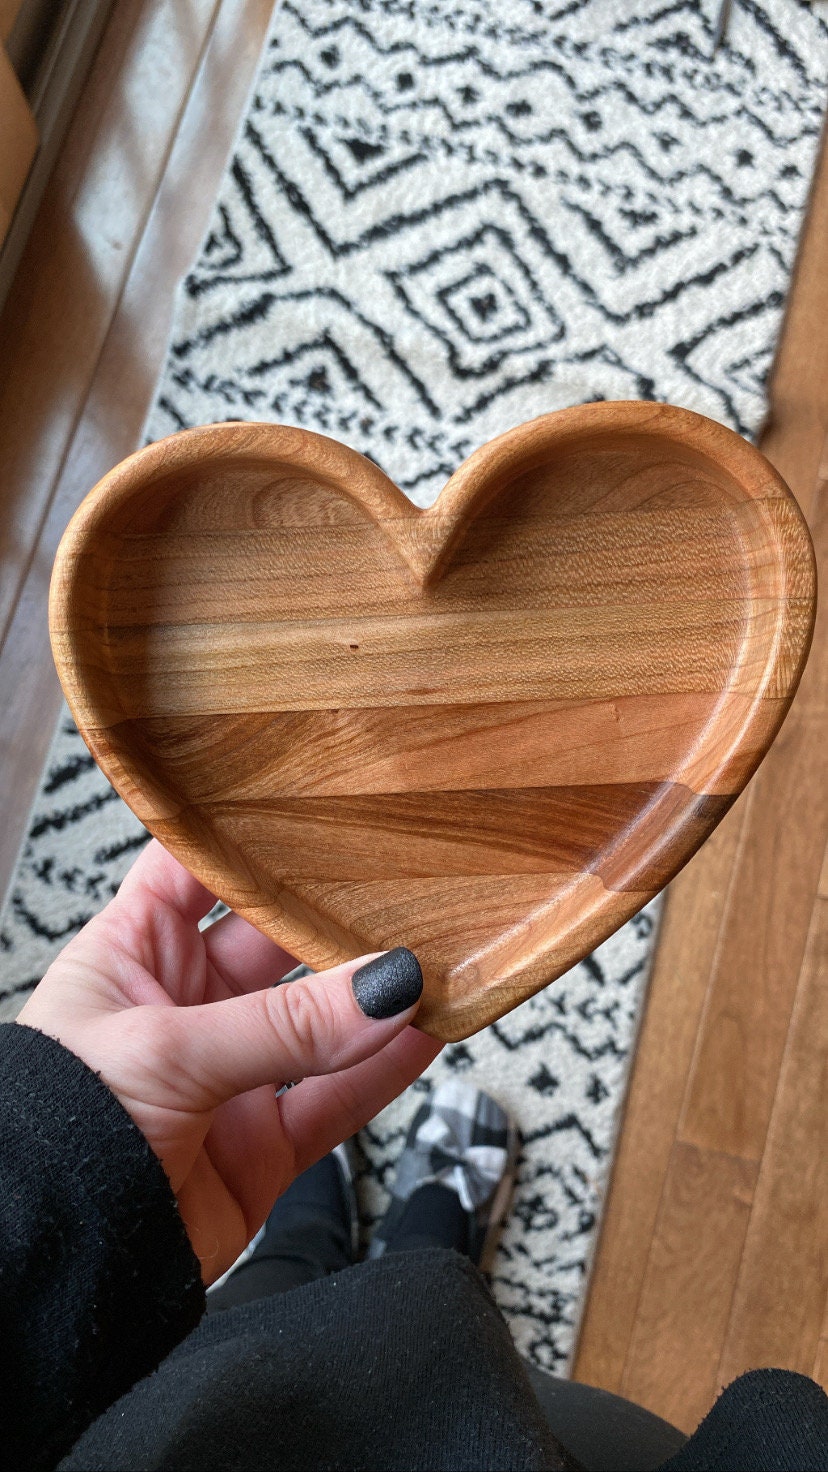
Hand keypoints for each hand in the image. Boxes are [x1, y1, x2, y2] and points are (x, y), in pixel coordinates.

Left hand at [17, 840, 440, 1282]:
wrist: (52, 1268)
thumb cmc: (56, 1136)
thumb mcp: (166, 1052)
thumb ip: (284, 1024)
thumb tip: (385, 987)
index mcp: (131, 953)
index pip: (196, 868)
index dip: (251, 835)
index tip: (317, 803)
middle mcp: (181, 1007)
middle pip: (274, 942)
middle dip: (332, 918)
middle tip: (402, 886)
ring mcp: (225, 1077)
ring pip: (316, 1023)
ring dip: (370, 999)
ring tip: (432, 959)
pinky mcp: (260, 1146)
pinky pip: (334, 1099)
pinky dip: (382, 1072)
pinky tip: (424, 1037)